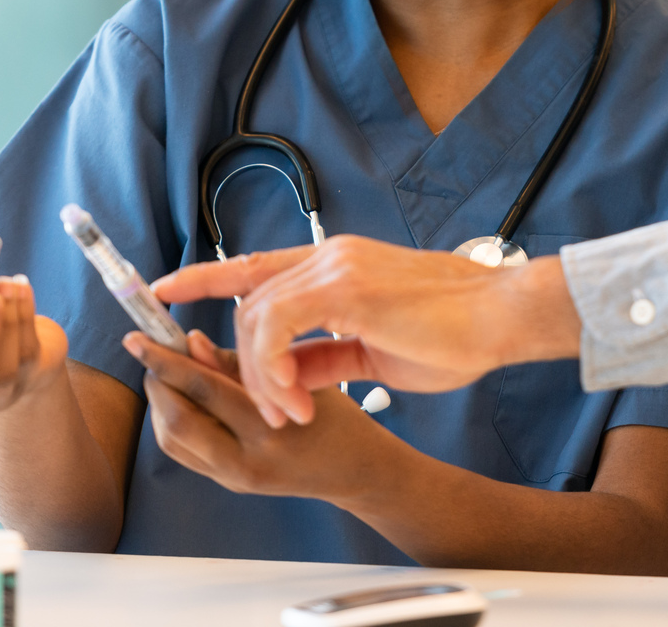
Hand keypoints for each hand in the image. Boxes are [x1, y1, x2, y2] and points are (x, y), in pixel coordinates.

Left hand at [124, 330, 394, 502]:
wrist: (354, 469)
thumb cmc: (336, 417)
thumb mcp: (297, 377)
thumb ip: (237, 362)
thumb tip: (189, 342)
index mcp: (269, 429)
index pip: (204, 389)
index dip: (167, 360)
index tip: (141, 336)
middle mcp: (247, 461)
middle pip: (177, 420)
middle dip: (156, 381)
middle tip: (148, 350)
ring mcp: (234, 478)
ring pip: (171, 440)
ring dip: (160, 401)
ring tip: (165, 371)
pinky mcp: (229, 484)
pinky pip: (184, 452)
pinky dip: (172, 420)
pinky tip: (179, 398)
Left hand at [150, 236, 580, 428]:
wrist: (502, 316)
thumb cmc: (455, 333)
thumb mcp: (375, 348)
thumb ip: (327, 353)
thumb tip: (288, 374)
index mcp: (336, 263)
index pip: (256, 265)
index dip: (206, 276)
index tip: (165, 289)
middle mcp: (328, 255)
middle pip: (247, 301)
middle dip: (239, 363)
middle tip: (272, 411)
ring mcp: (333, 266)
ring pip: (255, 317)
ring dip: (260, 375)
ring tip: (290, 412)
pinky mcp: (342, 286)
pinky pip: (277, 328)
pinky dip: (275, 368)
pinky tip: (298, 399)